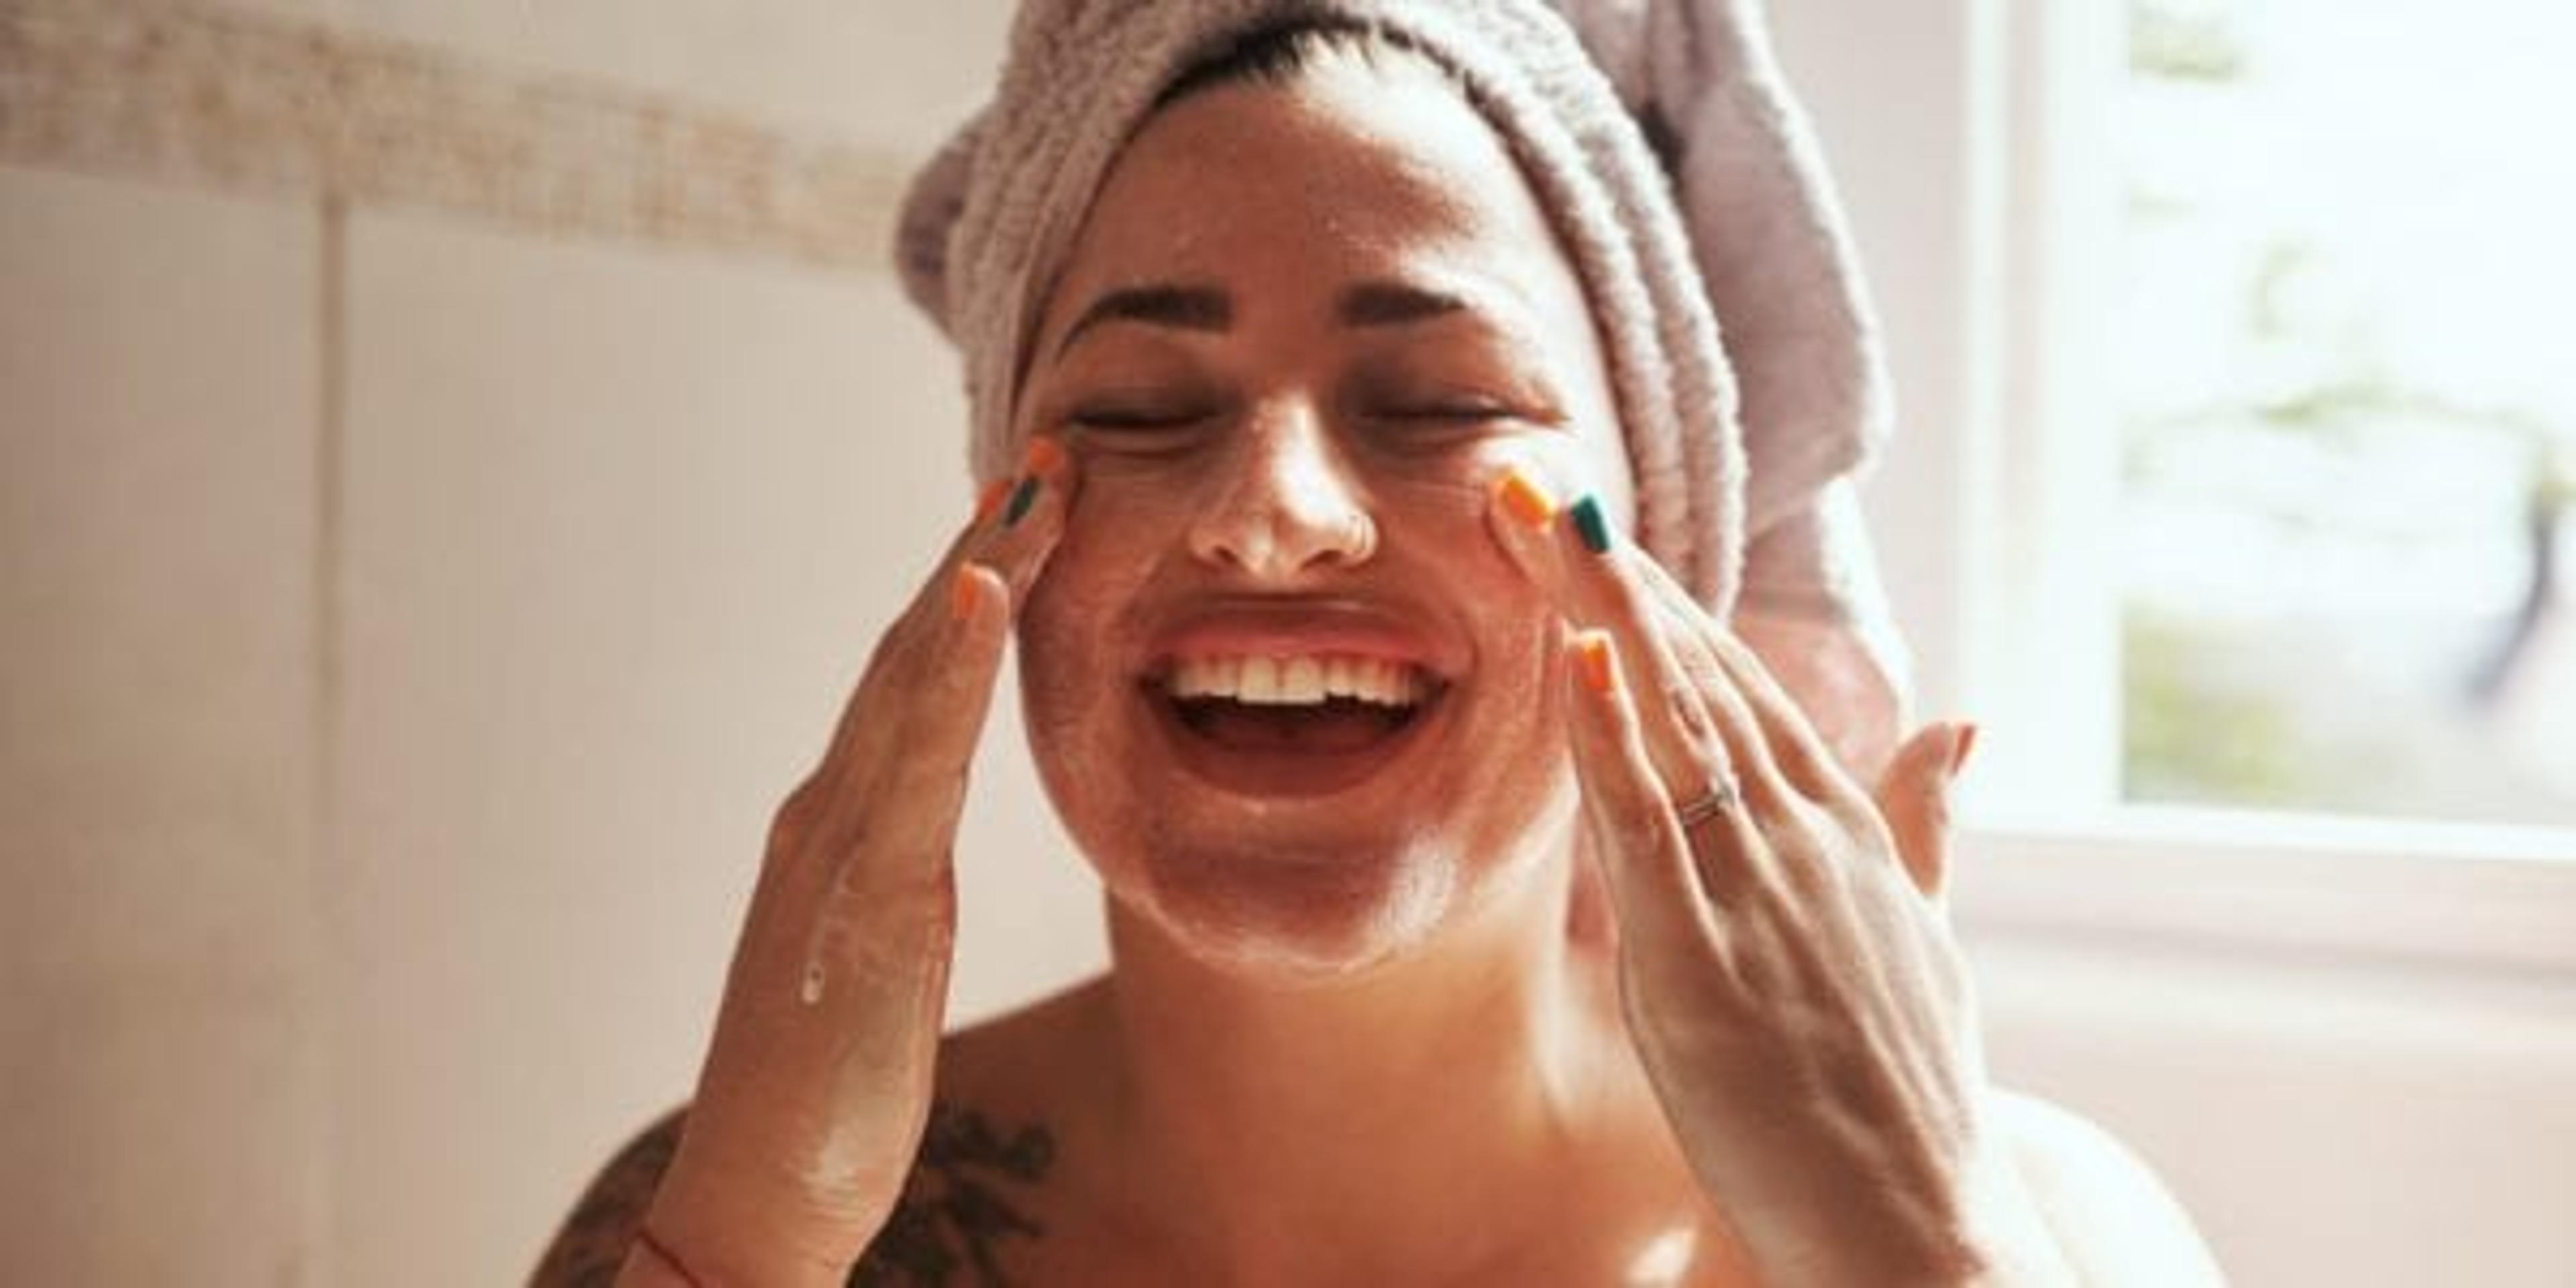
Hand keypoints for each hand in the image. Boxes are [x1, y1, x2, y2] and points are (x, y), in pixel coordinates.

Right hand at [630, 444, 1076, 1287]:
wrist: (762, 1192)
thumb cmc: (825, 1090)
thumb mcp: (879, 960)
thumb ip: (892, 882)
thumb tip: (915, 841)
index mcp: (847, 827)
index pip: (915, 682)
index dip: (972, 592)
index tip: (1028, 512)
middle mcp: (832, 812)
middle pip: (911, 653)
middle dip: (981, 550)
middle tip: (1047, 457)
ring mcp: (839, 843)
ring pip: (906, 678)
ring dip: (972, 572)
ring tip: (1029, 487)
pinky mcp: (862, 890)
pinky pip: (912, 755)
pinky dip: (943, 665)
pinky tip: (980, 592)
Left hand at [1487, 472, 2064, 1286]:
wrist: (1919, 1223)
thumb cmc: (1914, 1093)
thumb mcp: (1931, 939)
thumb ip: (1931, 826)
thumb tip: (1962, 724)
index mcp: (1847, 833)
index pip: (1744, 689)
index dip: (1668, 606)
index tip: (1603, 529)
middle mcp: (1803, 841)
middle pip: (1696, 679)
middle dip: (1615, 576)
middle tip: (1540, 480)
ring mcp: (1755, 892)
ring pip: (1668, 724)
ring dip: (1600, 615)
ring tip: (1543, 519)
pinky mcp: (1702, 959)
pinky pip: (1646, 825)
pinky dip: (1612, 736)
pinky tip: (1576, 657)